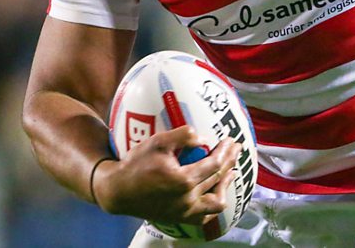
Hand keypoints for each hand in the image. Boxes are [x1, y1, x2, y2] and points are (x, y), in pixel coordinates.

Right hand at [94, 126, 239, 226]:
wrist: (117, 191)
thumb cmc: (136, 164)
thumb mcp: (157, 142)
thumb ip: (182, 136)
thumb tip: (204, 138)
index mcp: (183, 180)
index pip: (214, 164)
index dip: (226, 151)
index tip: (231, 141)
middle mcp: (186, 199)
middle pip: (217, 179)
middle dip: (230, 162)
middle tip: (236, 149)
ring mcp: (183, 212)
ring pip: (216, 202)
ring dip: (225, 185)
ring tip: (231, 171)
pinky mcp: (178, 219)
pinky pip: (204, 217)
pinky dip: (213, 206)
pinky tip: (216, 193)